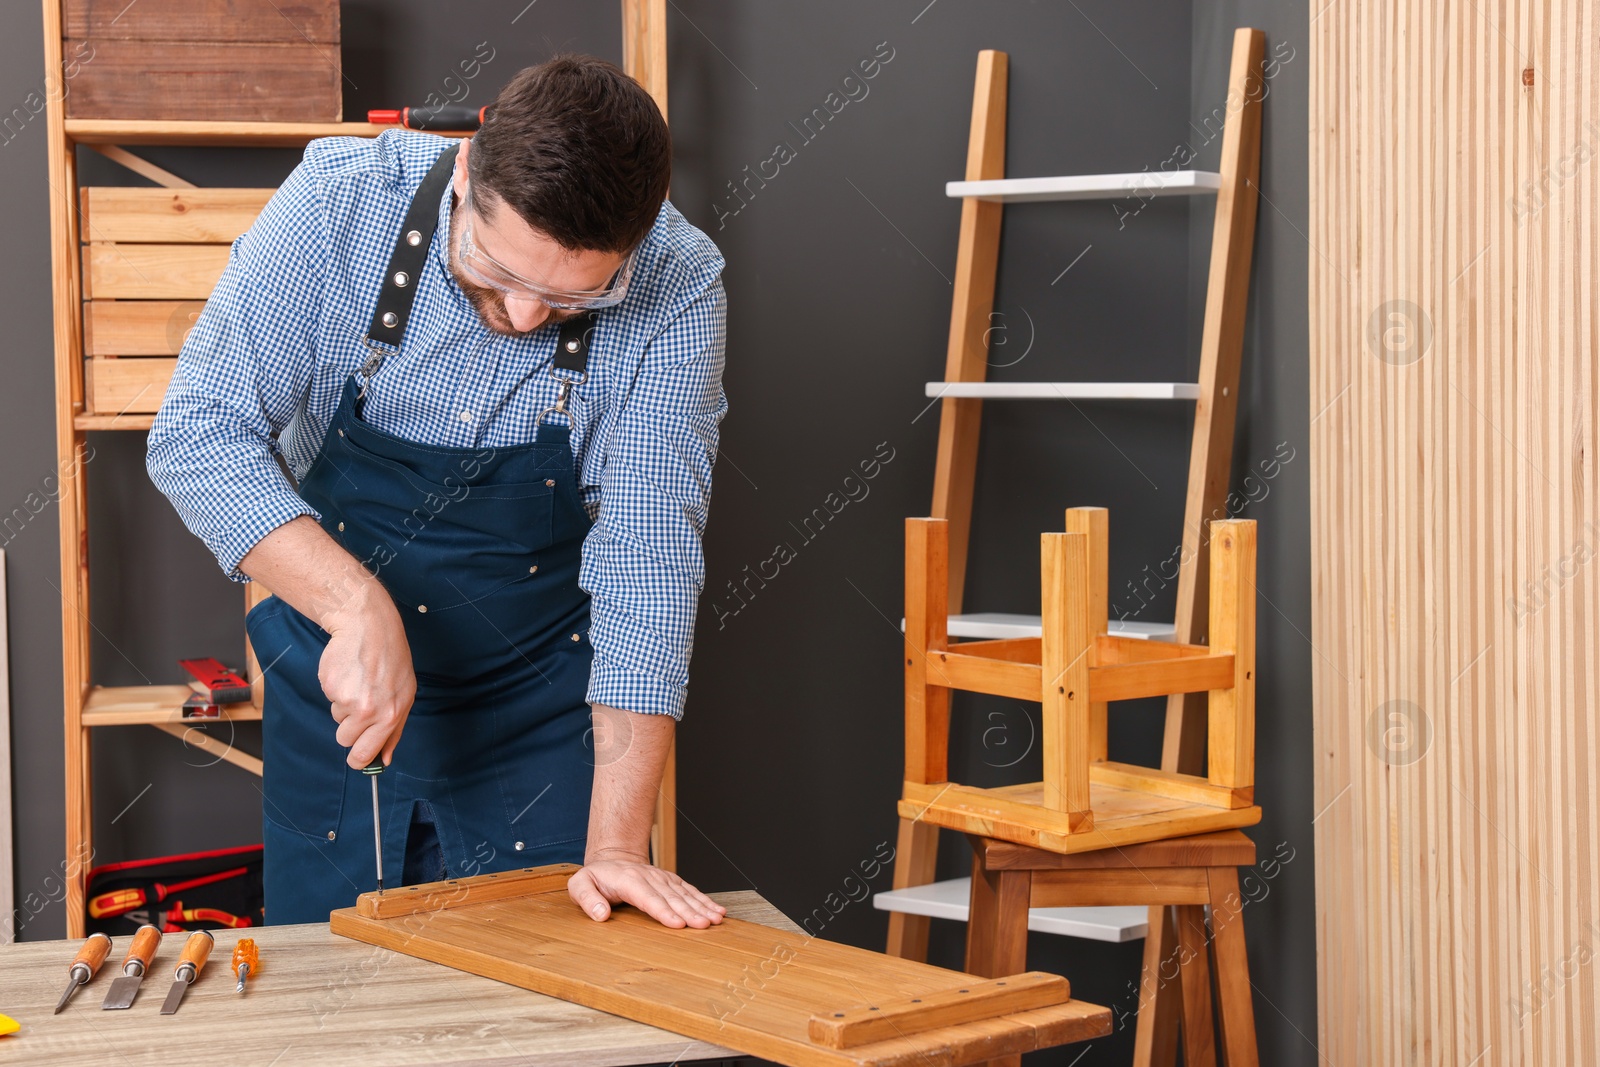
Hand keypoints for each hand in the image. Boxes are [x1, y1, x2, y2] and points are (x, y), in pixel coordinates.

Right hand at [320, 578, 416, 767]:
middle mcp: (369, 710)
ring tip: (359, 682)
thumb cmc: (391, 660)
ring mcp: (347, 698)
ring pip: (336, 718)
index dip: (358, 759)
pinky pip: (329, 698)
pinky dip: (337, 688)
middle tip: (358, 709)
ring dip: (344, 705)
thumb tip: (384, 760)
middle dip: (348, 732)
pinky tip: (349, 672)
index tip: (356, 759)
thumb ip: (394, 730)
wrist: (369, 627)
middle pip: (345, 740)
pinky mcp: (330, 687)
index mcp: (391, 715)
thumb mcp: (405, 694)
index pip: (366, 753)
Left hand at [567, 851, 727, 928]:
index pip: (648, 898)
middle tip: (704, 925)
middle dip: (689, 912)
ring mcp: (662, 878)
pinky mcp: (671, 882)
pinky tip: (717, 910)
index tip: (678, 924)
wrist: (612, 860)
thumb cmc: (595, 878)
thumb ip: (587, 898)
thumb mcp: (579, 885)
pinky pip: (689, 891)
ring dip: (701, 906)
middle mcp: (649, 878)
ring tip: (716, 919)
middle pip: (671, 897)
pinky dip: (704, 900)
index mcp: (628, 881)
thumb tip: (600, 914)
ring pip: (684, 894)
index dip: (664, 911)